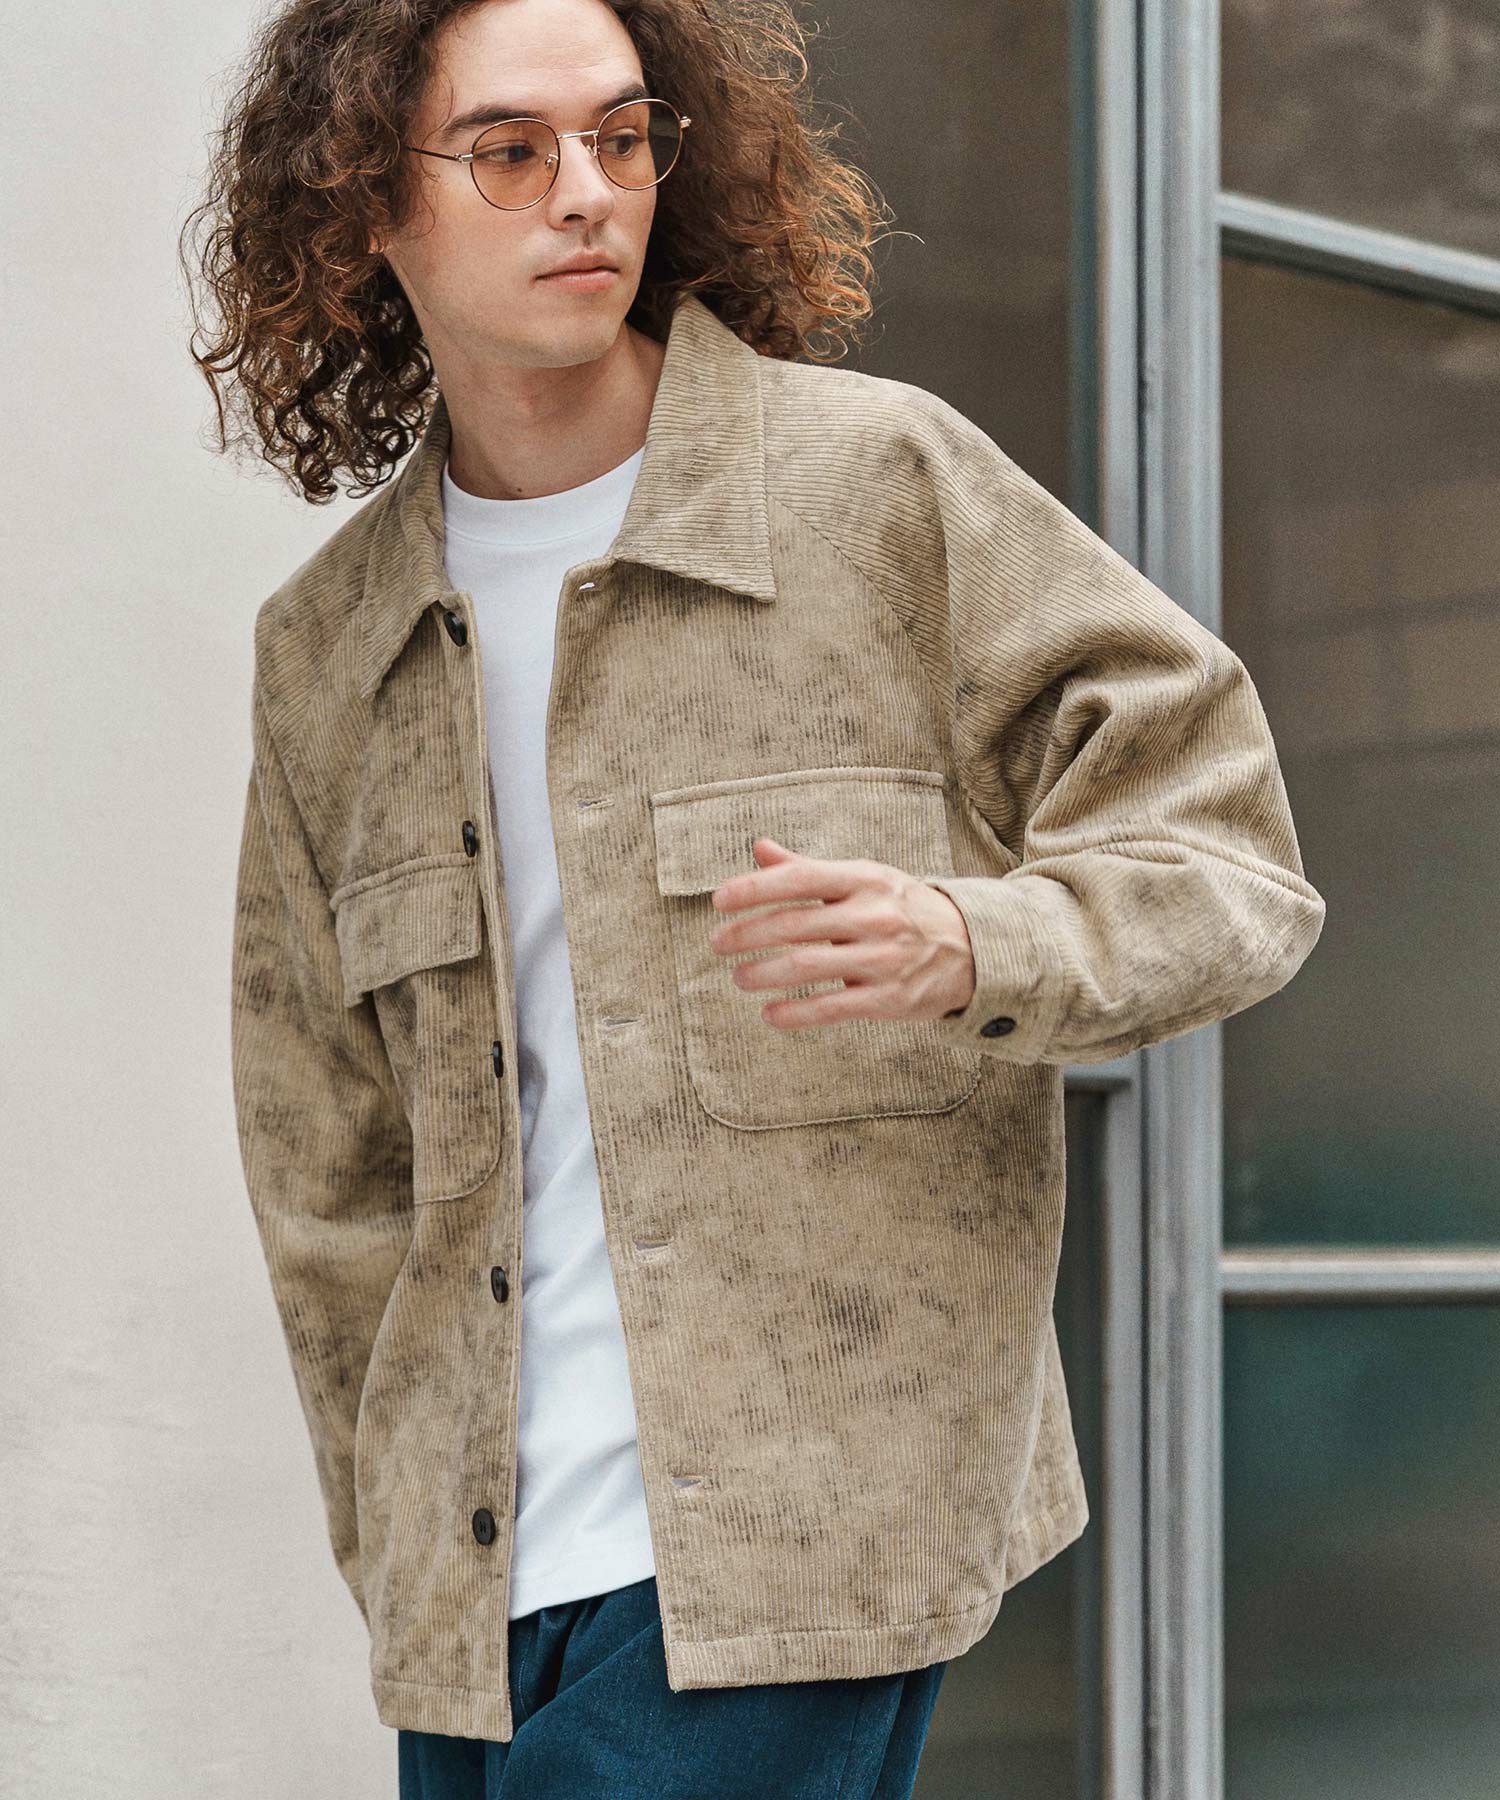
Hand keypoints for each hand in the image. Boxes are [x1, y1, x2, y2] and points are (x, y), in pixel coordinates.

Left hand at [707, 836, 975, 1029]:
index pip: (800, 878)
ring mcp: (883, 958)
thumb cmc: (901, 909)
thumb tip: (759, 848)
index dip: (754, 888)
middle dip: (747, 934)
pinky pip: (832, 1007)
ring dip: (763, 973)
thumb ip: (808, 869)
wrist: (972, 949)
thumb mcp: (863, 880)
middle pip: (795, 924)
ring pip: (808, 966)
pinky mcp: (890, 999)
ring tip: (739, 978)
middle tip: (717, 944)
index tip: (719, 901)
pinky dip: (795, 1013)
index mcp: (865, 879)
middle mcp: (874, 915)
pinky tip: (769, 1014)